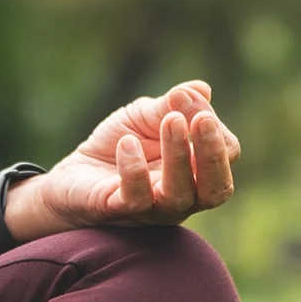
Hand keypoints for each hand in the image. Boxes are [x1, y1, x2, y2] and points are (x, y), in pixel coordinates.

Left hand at [7, 80, 241, 240]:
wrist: (75, 173)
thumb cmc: (121, 145)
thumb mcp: (146, 116)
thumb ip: (173, 103)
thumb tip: (201, 89)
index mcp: (197, 172)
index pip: (226, 156)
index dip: (216, 130)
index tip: (190, 100)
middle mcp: (183, 197)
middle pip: (216, 189)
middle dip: (213, 153)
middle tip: (203, 120)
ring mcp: (152, 209)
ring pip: (178, 196)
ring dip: (178, 156)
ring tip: (171, 121)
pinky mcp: (118, 212)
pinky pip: (135, 199)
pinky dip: (134, 169)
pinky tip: (126, 143)